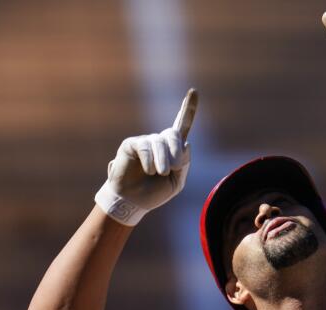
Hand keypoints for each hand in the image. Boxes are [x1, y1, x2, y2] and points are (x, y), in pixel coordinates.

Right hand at [94, 89, 197, 225]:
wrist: (134, 202)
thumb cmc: (154, 193)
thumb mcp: (177, 182)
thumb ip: (184, 164)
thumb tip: (185, 143)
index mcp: (172, 149)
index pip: (182, 125)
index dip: (188, 109)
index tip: (194, 91)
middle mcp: (159, 141)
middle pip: (174, 134)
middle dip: (176, 151)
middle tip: (172, 169)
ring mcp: (145, 142)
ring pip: (160, 142)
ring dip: (163, 160)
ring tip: (160, 173)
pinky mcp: (131, 145)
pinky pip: (145, 146)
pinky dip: (149, 160)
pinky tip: (148, 170)